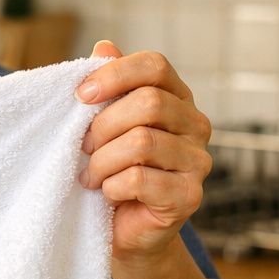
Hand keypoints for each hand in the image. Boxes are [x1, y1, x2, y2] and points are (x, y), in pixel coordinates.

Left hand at [75, 40, 211, 264]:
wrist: (123, 232)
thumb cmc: (111, 172)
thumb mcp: (104, 127)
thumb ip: (107, 89)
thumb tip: (104, 46)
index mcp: (177, 99)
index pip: (154, 66)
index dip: (115, 74)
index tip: (79, 96)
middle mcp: (196, 125)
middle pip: (148, 103)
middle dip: (102, 126)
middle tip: (82, 149)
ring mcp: (198, 162)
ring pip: (141, 142)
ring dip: (102, 161)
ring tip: (90, 177)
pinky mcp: (189, 196)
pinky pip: (140, 179)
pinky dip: (112, 186)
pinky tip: (107, 194)